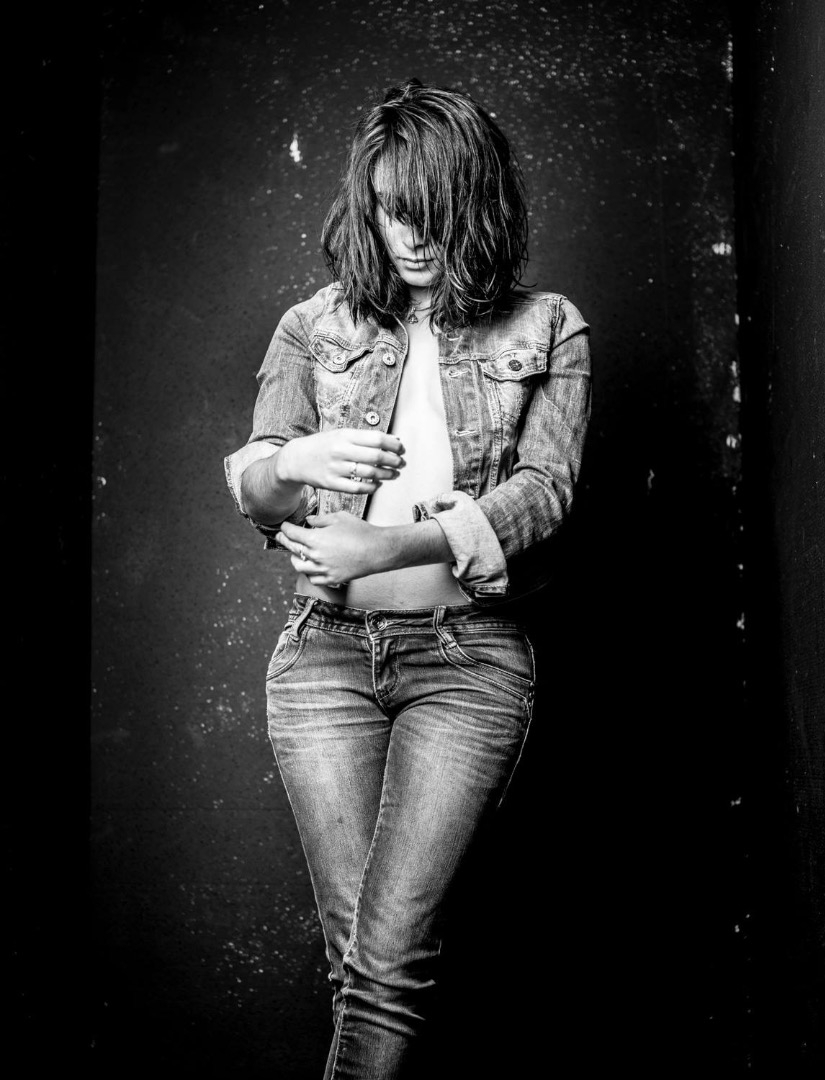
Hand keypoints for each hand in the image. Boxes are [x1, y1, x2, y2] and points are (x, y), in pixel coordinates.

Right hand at [275, 429, 404, 493]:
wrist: (296, 459)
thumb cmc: (323, 445)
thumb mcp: (341, 434)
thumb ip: (365, 437)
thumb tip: (394, 440)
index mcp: (344, 435)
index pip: (377, 438)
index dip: (393, 445)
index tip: (401, 449)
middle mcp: (340, 450)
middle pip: (376, 456)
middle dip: (393, 461)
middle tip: (401, 463)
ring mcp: (335, 468)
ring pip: (369, 473)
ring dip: (387, 475)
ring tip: (394, 474)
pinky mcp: (331, 484)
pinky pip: (357, 488)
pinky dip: (372, 487)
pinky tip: (378, 484)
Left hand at [277, 513, 388, 585]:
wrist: (377, 550)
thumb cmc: (360, 531)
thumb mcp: (339, 518)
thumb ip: (320, 519)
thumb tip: (309, 520)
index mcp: (315, 538)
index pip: (292, 533)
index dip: (285, 528)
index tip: (284, 525)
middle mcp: (316, 555)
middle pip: (292, 548)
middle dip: (284, 540)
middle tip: (280, 536)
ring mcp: (323, 569)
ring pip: (299, 566)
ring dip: (294, 558)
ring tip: (295, 554)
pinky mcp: (332, 578)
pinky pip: (313, 578)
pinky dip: (309, 572)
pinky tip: (310, 567)